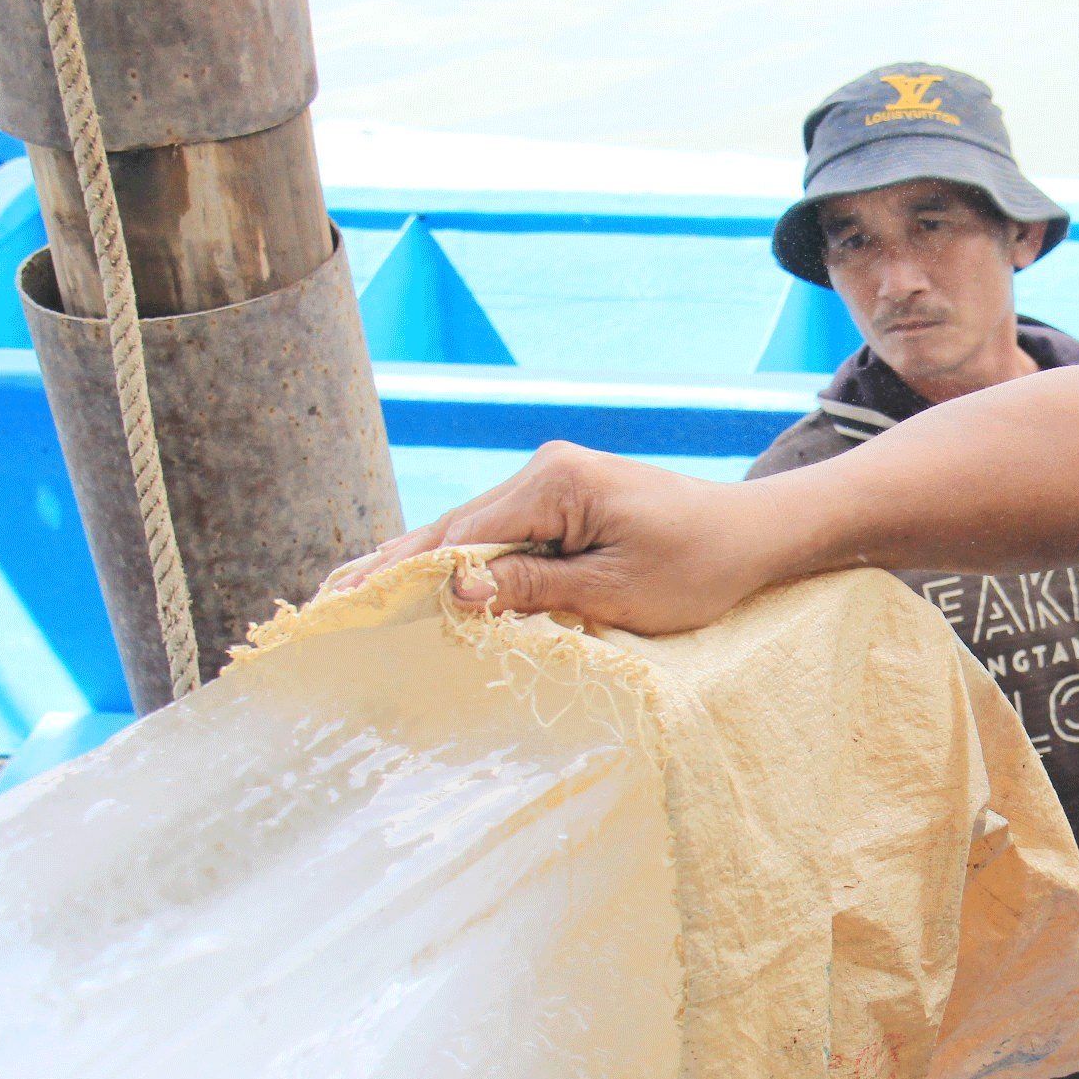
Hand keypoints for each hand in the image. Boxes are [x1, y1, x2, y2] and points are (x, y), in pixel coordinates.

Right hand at [323, 442, 794, 633]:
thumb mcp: (616, 589)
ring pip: (468, 532)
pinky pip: (498, 535)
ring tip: (347, 592)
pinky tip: (416, 579)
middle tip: (324, 602)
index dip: (405, 577)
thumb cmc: (699, 565)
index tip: (350, 606)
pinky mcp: (562, 502)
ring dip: (415, 565)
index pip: (462, 537)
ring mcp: (550, 483)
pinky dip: (457, 561)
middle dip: (390, 567)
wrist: (754, 535)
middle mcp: (542, 472)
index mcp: (552, 484)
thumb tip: (458, 593)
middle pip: (452, 528)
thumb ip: (535, 588)